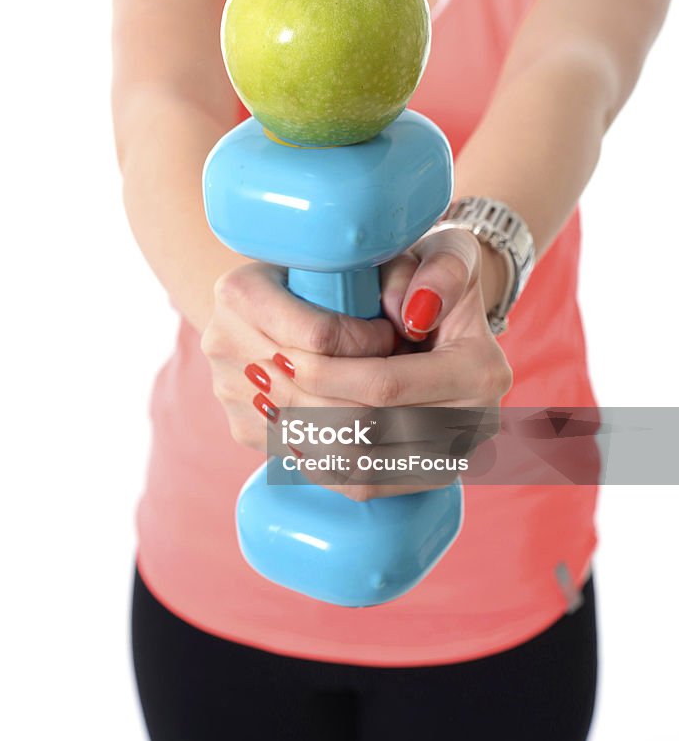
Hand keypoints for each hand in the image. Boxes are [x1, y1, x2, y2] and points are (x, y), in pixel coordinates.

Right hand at [200, 261, 395, 454]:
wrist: (266, 310)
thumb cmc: (318, 279)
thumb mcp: (352, 261)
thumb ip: (388, 274)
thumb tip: (415, 317)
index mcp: (241, 292)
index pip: (320, 336)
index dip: (368, 342)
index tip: (391, 335)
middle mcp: (223, 342)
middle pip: (313, 387)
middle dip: (370, 386)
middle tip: (401, 374)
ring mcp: (228, 390)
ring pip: (309, 428)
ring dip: (362, 423)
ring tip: (395, 401)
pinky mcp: (242, 428)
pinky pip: (301, 452)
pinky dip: (344, 447)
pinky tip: (376, 433)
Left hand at [235, 228, 511, 500]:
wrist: (449, 320)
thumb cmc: (436, 280)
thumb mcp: (446, 254)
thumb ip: (438, 272)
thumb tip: (411, 314)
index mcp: (481, 370)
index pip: (387, 384)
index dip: (328, 372)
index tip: (281, 352)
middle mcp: (476, 423)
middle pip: (369, 430)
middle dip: (305, 404)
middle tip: (259, 378)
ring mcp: (453, 458)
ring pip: (361, 466)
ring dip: (304, 436)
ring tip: (265, 403)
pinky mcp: (426, 478)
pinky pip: (363, 485)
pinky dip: (319, 462)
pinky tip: (287, 431)